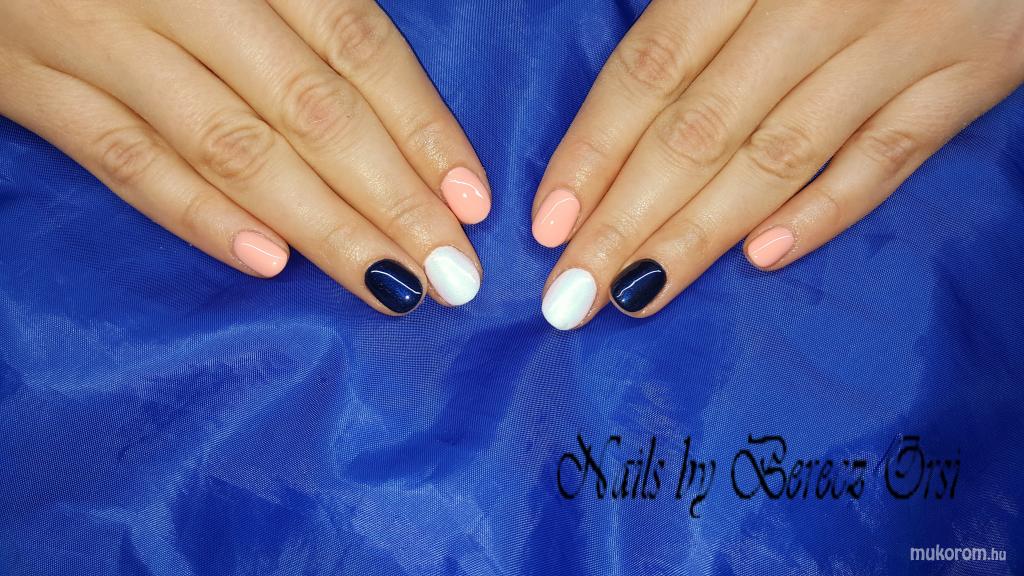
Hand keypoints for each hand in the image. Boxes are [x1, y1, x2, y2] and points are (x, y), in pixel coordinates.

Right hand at [0, 0, 489, 314]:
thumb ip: (305, 17)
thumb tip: (392, 122)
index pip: (355, 46)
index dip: (420, 128)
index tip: (471, 202)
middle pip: (307, 108)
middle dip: (390, 198)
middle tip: (451, 272)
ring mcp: (95, 32)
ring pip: (229, 145)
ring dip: (319, 225)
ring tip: (388, 285)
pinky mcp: (27, 79)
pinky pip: (120, 159)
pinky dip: (195, 214)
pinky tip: (267, 263)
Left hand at [533, 0, 1023, 328]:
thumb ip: (695, 19)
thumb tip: (621, 124)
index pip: (651, 69)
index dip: (594, 151)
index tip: (549, 225)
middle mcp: (818, 1)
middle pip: (701, 129)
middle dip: (626, 220)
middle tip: (570, 295)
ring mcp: (900, 39)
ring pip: (780, 156)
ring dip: (699, 235)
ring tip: (635, 295)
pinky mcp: (967, 75)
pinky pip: (888, 160)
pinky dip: (824, 212)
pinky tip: (762, 260)